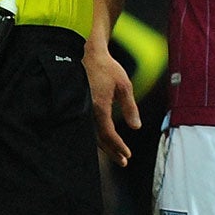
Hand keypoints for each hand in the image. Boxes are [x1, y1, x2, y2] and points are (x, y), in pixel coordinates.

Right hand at [85, 44, 140, 167]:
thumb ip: (130, 107)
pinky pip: (87, 127)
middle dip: (112, 151)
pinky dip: (96, 136)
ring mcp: (81, 109)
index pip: (108, 134)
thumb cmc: (108, 68)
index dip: (118, 146)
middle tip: (123, 161)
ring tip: (117, 155)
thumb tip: (136, 127)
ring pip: (91, 135)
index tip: (127, 155)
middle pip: (99, 139)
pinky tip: (104, 141)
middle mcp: (87, 111)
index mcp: (99, 106)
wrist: (88, 53)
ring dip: (104, 146)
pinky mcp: (79, 106)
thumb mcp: (124, 85)